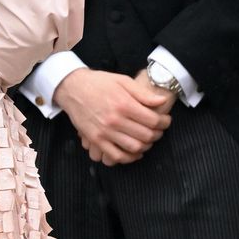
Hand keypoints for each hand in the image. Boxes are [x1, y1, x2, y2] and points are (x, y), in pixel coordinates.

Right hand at [53, 67, 172, 165]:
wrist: (73, 88)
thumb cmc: (99, 82)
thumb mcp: (123, 81)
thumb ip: (143, 94)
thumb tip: (162, 101)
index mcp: (124, 104)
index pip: (153, 120)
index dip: (164, 122)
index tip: (166, 120)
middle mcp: (115, 120)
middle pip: (146, 135)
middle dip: (158, 134)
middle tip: (159, 130)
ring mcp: (105, 132)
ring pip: (134, 147)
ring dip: (146, 146)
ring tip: (148, 140)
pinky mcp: (96, 140)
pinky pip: (116, 156)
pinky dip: (129, 158)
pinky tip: (135, 152)